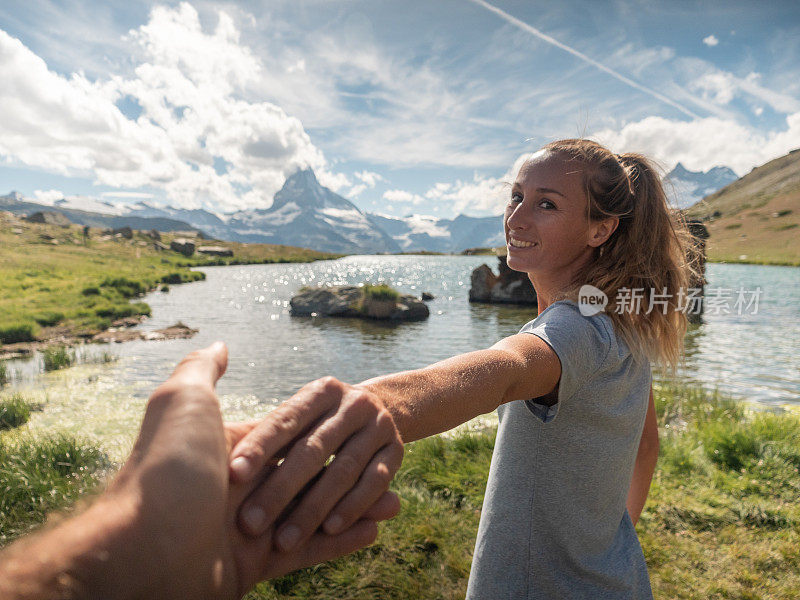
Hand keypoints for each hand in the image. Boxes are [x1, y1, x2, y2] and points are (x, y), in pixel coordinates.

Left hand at [118, 344, 400, 598]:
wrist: (144, 554)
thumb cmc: (167, 469)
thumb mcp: (181, 403)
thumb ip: (204, 369)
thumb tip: (221, 343)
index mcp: (234, 448)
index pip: (289, 433)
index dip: (321, 433)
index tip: (352, 426)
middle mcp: (245, 484)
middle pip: (312, 472)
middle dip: (344, 473)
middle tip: (384, 461)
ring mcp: (255, 524)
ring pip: (321, 509)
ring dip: (357, 506)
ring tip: (395, 502)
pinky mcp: (261, 563)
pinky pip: (317, 550)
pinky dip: (349, 538)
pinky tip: (378, 527)